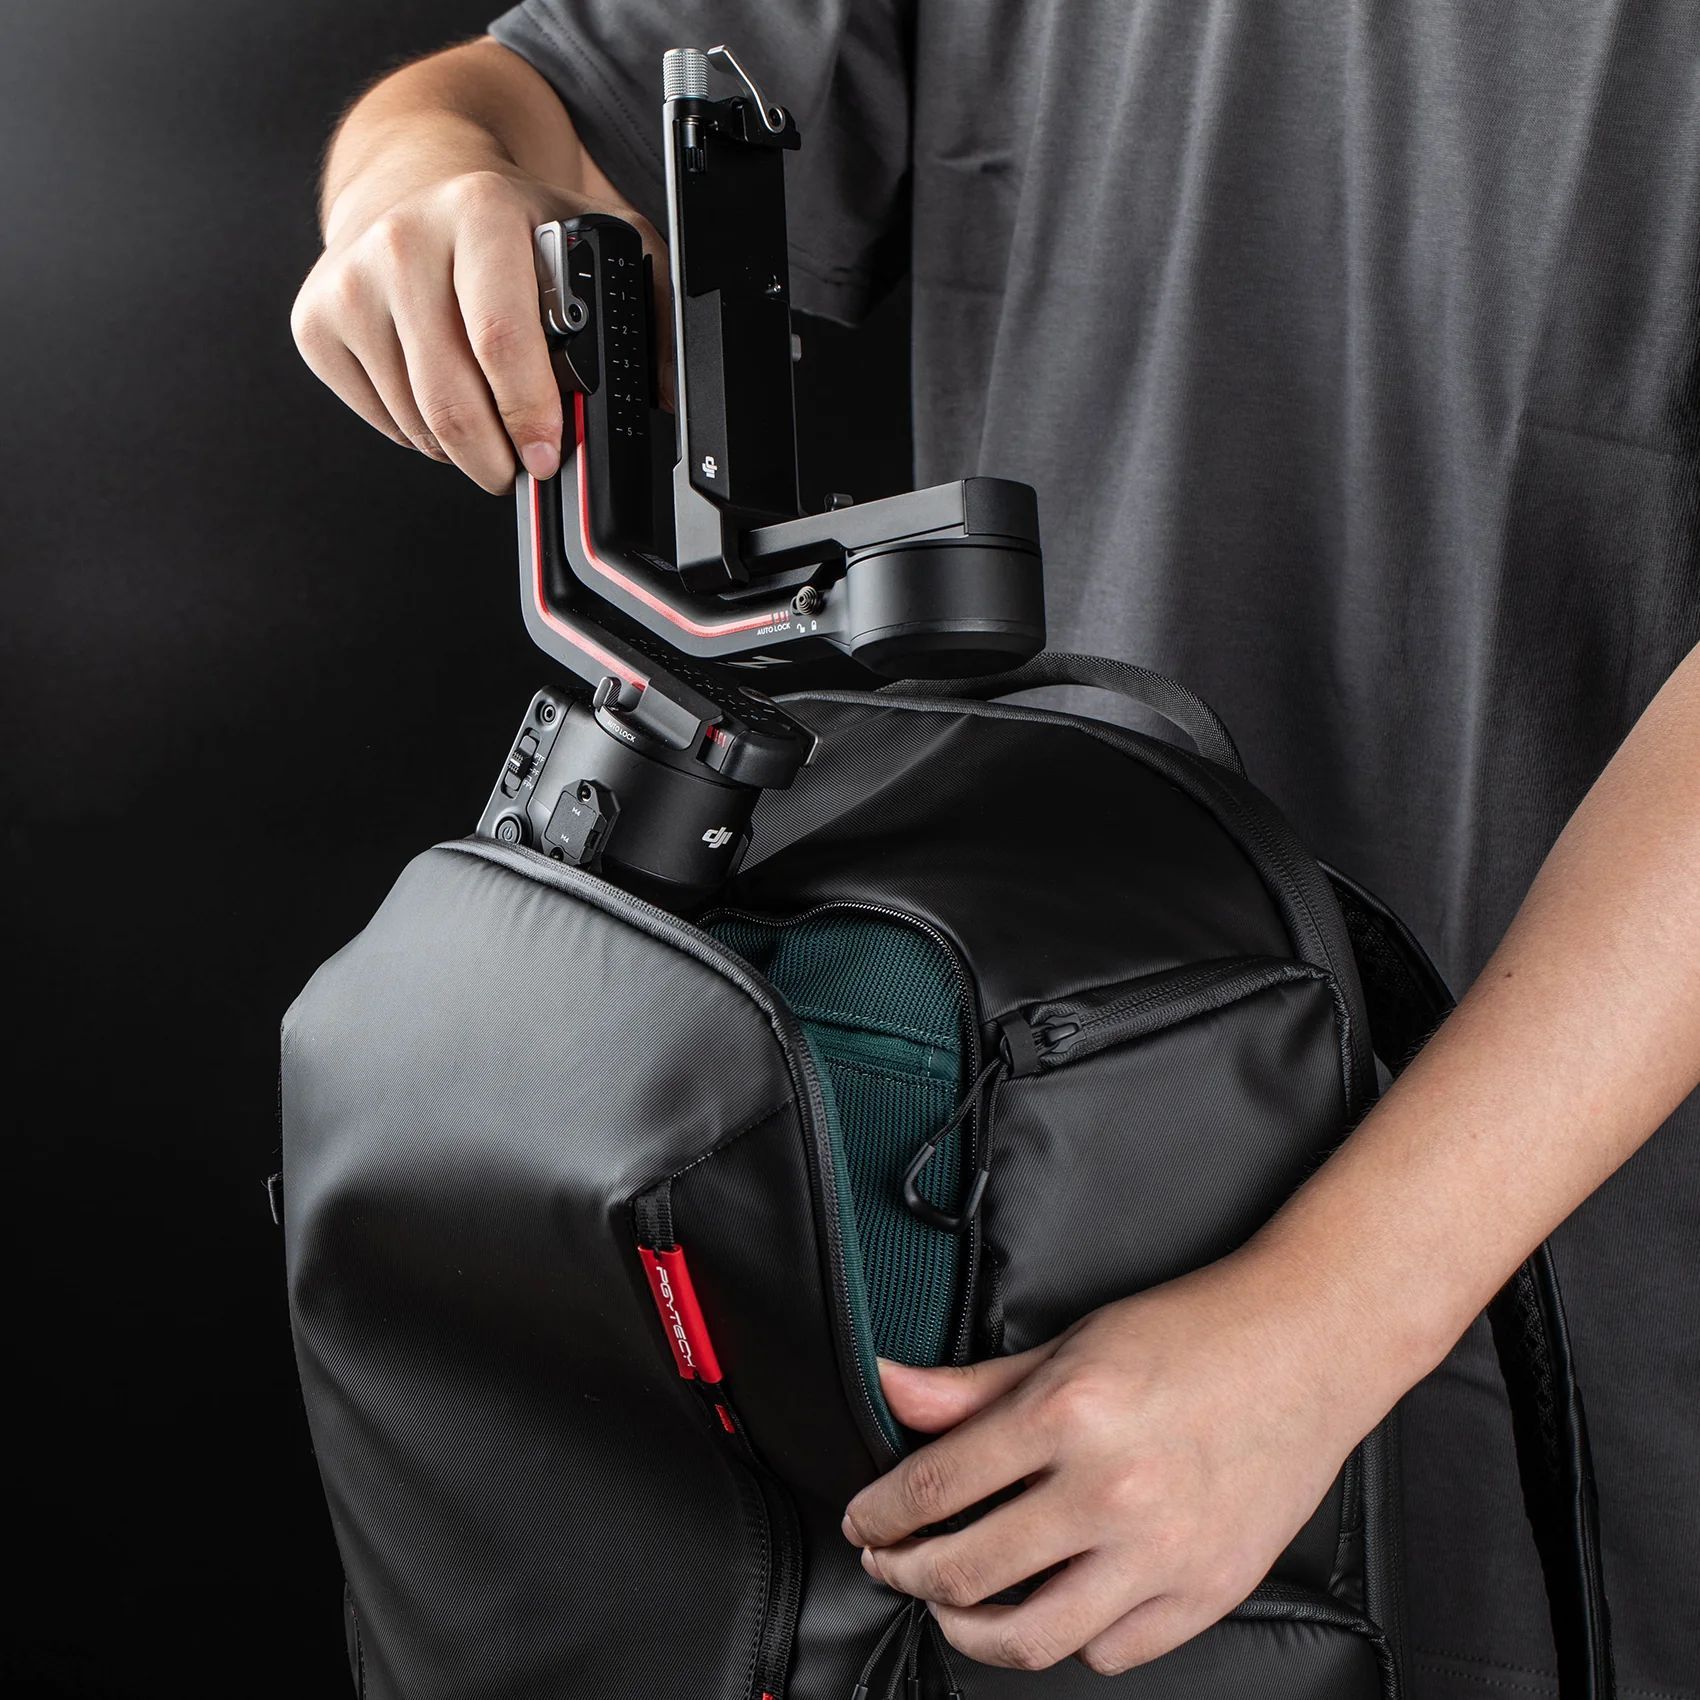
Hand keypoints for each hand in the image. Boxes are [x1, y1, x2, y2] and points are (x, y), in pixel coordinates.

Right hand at [291, 164, 669, 492]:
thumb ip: (648, 307)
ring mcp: (349, 281)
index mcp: (482, 212)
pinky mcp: (314, 320)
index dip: (529, 416)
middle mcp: (404, 238)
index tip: (547, 456)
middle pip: (451, 399)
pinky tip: (441, 394)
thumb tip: (667, 395)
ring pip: (416, 421)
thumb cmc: (518, 226)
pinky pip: (380, 419)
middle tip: (521, 467)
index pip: (501, 340)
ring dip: (462, 447)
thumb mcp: (597, 238)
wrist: (417, 179)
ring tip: (488, 420)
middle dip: (496, 458)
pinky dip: (419, 432)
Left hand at [842, 1253, 1405, 1675]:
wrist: (1306, 1347)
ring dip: (968, 1630)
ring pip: (1032, 1638)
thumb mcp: (1068, 1343)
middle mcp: (1112, 1492)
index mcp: (1069, 1416)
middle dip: (906, 1573)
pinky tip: (1049, 1607)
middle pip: (968, 1571)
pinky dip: (1066, 1638)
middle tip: (889, 1562)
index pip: (937, 1488)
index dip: (880, 1515)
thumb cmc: (1191, 1334)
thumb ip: (972, 1385)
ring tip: (951, 1606)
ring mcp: (1163, 1554)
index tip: (863, 1522)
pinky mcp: (1207, 1592)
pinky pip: (1110, 1650)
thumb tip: (889, 1389)